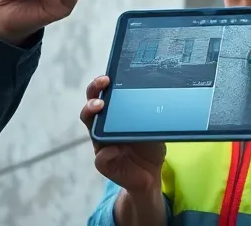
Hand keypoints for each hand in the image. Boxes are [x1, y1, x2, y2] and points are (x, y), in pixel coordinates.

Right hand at [80, 74, 165, 193]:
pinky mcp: (105, 163)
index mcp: (114, 115)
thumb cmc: (149, 145)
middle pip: (91, 106)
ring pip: (90, 127)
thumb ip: (152, 113)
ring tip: (99, 106)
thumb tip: (159, 97)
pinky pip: (100, 158)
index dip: (100, 84)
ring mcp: (102, 145)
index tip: (107, 76)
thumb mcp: (154, 125)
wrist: (151, 174)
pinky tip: (113, 149)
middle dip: (94, 92)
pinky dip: (106, 153)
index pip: (103, 94)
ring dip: (92, 113)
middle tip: (102, 85)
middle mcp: (104, 127)